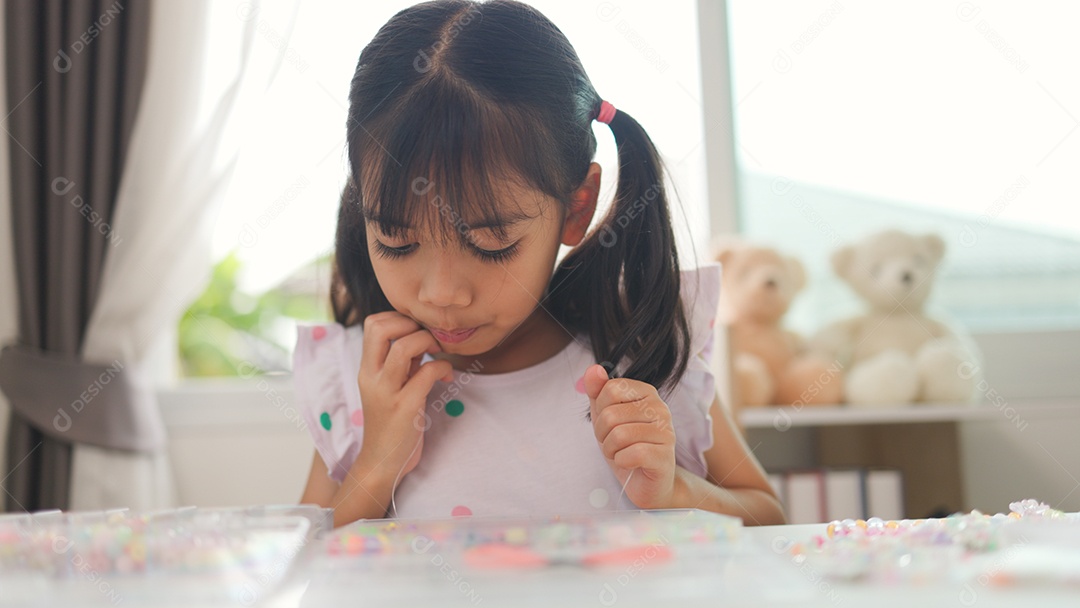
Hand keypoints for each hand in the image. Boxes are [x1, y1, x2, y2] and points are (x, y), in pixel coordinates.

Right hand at [356, 311, 452, 483]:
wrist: (382, 462)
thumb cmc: (391, 422)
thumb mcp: (392, 386)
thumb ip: (402, 362)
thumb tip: (420, 336)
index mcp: (367, 369)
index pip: (372, 323)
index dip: (398, 318)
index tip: (417, 331)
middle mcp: (372, 376)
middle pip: (380, 327)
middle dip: (411, 323)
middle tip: (427, 339)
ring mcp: (387, 392)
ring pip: (403, 347)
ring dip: (427, 342)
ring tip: (438, 353)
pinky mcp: (405, 407)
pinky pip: (427, 373)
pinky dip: (443, 368)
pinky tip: (446, 379)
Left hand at [583, 364, 676, 508]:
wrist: (646, 482)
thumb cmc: (626, 446)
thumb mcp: (605, 416)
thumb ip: (598, 391)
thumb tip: (594, 368)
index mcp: (646, 392)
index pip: (610, 389)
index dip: (600, 411)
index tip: (609, 425)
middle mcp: (660, 408)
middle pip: (611, 414)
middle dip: (603, 434)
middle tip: (614, 444)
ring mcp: (666, 432)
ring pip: (619, 435)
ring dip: (611, 450)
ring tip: (621, 453)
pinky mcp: (665, 456)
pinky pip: (631, 454)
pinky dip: (621, 461)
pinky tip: (630, 463)